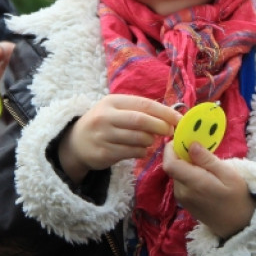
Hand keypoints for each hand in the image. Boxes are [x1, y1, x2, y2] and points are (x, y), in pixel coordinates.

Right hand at [58, 95, 179, 180]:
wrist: (76, 142)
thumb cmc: (105, 123)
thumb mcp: (116, 109)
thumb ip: (140, 110)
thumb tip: (171, 116)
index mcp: (112, 101)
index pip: (144, 104)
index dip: (165, 112)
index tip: (179, 119)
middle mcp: (106, 117)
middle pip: (141, 121)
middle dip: (160, 126)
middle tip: (169, 131)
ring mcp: (103, 136)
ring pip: (138, 138)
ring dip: (151, 140)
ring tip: (151, 140)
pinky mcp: (103, 153)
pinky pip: (132, 152)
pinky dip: (142, 151)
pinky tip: (141, 149)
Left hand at [162, 141, 255, 238]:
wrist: (238, 225)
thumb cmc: (237, 197)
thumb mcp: (228, 174)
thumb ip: (207, 160)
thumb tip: (191, 144)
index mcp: (194, 183)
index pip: (169, 164)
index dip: (171, 148)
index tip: (182, 137)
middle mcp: (183, 191)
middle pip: (173, 166)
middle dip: (181, 153)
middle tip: (198, 145)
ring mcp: (181, 198)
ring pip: (176, 173)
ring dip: (186, 163)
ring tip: (204, 161)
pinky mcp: (183, 201)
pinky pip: (180, 181)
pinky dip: (188, 173)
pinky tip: (203, 173)